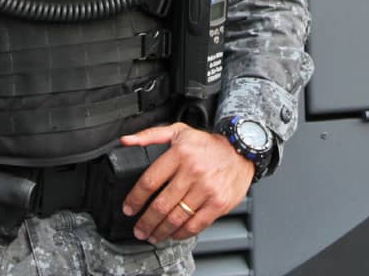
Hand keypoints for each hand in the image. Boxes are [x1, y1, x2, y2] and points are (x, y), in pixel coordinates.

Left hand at [120, 122, 254, 243]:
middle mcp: (193, 171)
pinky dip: (181, 233)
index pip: (149, 181)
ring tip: (152, 235)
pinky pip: (195, 225)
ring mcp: (207, 189)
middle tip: (139, 229)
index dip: (135, 199)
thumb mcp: (179, 131)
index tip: (128, 209)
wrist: (242, 150)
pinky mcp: (218, 203)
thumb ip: (150, 135)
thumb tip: (126, 141)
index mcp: (180, 153)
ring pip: (176, 217)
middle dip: (145, 222)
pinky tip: (174, 234)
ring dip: (160, 231)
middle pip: (161, 204)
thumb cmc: (208, 144)